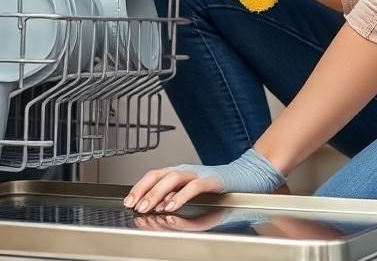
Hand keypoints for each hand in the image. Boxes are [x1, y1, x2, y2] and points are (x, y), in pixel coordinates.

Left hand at [123, 148, 286, 213]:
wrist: (248, 178)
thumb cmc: (221, 188)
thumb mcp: (193, 195)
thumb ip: (176, 199)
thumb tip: (159, 207)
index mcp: (180, 172)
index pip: (153, 175)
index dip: (139, 187)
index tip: (128, 200)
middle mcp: (187, 170)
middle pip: (159, 175)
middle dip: (143, 190)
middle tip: (133, 205)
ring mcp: (199, 174)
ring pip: (173, 178)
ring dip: (157, 193)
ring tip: (148, 207)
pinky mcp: (213, 180)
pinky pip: (194, 187)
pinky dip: (181, 196)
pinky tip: (172, 206)